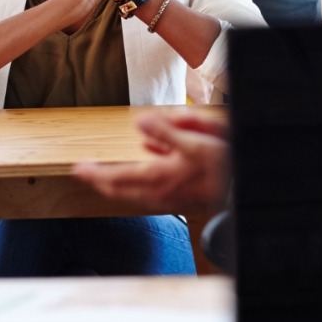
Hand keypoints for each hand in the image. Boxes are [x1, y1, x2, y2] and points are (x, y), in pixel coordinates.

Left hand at [73, 110, 227, 212]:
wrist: (244, 186)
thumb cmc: (223, 165)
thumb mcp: (196, 142)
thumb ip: (167, 132)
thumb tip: (140, 122)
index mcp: (158, 178)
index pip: (116, 178)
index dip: (95, 174)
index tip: (77, 169)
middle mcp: (159, 193)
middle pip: (121, 190)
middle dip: (101, 182)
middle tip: (86, 173)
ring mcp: (169, 198)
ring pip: (134, 192)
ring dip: (118, 183)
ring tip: (106, 173)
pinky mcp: (179, 198)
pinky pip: (150, 190)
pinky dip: (139, 179)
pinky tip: (147, 158)